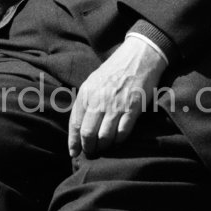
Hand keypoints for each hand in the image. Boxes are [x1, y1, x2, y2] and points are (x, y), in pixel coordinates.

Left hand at [68, 36, 166, 157]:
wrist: (137, 57)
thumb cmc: (113, 71)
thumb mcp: (92, 82)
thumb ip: (84, 102)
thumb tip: (77, 128)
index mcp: (86, 93)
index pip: (75, 124)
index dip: (74, 142)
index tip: (74, 153)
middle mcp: (99, 100)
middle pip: (88, 134)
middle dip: (89, 148)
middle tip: (92, 152)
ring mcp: (116, 105)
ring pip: (104, 137)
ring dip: (104, 146)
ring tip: (105, 146)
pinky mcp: (133, 108)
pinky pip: (122, 133)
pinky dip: (119, 140)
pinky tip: (118, 139)